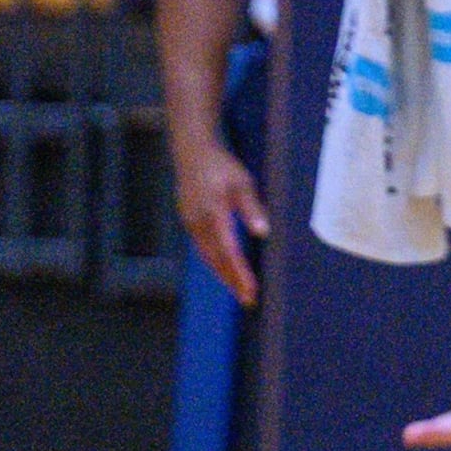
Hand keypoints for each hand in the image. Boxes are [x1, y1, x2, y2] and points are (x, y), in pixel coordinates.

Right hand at [175, 139, 268, 306]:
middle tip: (249, 299)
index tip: (251, 290)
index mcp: (213, 213)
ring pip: (207, 256)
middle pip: (216, 260)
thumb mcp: (241, 182)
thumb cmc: (220, 165)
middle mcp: (198, 222)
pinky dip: (215, 262)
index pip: (228, 251)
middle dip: (232, 281)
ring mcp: (190, 223)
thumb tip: (262, 232)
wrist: (192, 151)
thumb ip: (251, 208)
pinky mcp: (188, 221)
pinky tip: (224, 268)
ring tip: (239, 290)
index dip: (240, 273)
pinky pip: (202, 248)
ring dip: (223, 274)